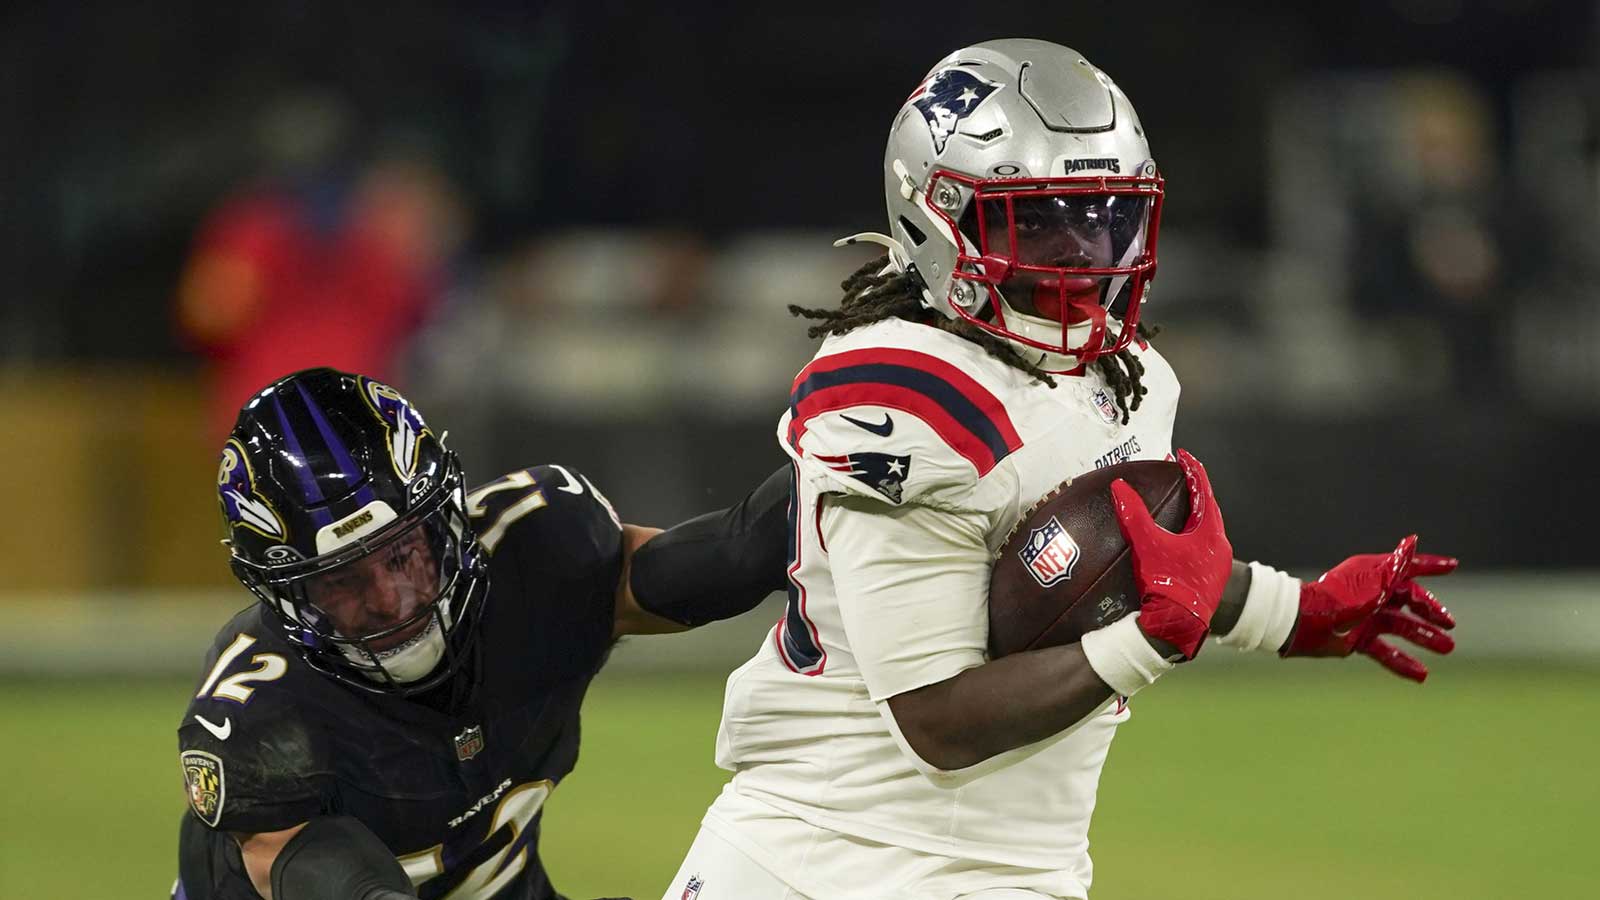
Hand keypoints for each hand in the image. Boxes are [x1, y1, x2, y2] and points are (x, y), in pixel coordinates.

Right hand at [1110, 449, 1233, 659]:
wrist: (1177, 629)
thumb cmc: (1168, 586)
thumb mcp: (1148, 545)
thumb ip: (1134, 514)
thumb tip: (1119, 487)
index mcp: (1211, 533)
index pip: (1204, 491)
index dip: (1192, 470)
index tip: (1182, 455)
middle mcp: (1219, 548)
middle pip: (1207, 510)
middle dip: (1193, 491)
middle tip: (1178, 476)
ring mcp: (1216, 566)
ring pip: (1205, 531)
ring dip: (1191, 515)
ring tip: (1176, 504)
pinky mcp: (1208, 581)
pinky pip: (1201, 548)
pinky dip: (1189, 535)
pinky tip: (1174, 540)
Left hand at [1282, 535, 1456, 681]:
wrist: (1304, 624)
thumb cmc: (1338, 599)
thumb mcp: (1374, 583)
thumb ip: (1397, 566)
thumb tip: (1413, 541)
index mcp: (1375, 574)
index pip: (1409, 568)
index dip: (1431, 566)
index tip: (1452, 565)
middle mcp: (1372, 594)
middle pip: (1409, 600)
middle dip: (1431, 611)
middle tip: (1450, 624)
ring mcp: (1366, 617)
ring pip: (1402, 627)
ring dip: (1425, 637)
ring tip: (1447, 648)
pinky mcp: (1358, 639)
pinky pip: (1386, 651)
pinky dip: (1403, 662)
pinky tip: (1422, 675)